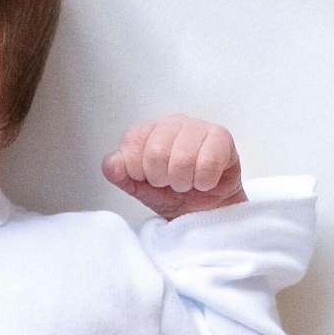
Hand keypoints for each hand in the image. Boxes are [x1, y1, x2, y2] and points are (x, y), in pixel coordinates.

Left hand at [102, 116, 244, 219]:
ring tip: (187, 183)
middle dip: (161, 178)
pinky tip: (205, 182)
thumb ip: (121, 175)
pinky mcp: (222, 137)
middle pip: (156, 151)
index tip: (147, 179)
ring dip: (184, 181)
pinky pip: (209, 161)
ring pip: (183, 157)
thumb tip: (111, 164)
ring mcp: (198, 127)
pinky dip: (204, 181)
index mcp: (148, 131)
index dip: (137, 168)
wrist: (203, 211)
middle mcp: (172, 123)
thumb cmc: (172, 195)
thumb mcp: (139, 189)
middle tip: (170, 184)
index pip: (133, 139)